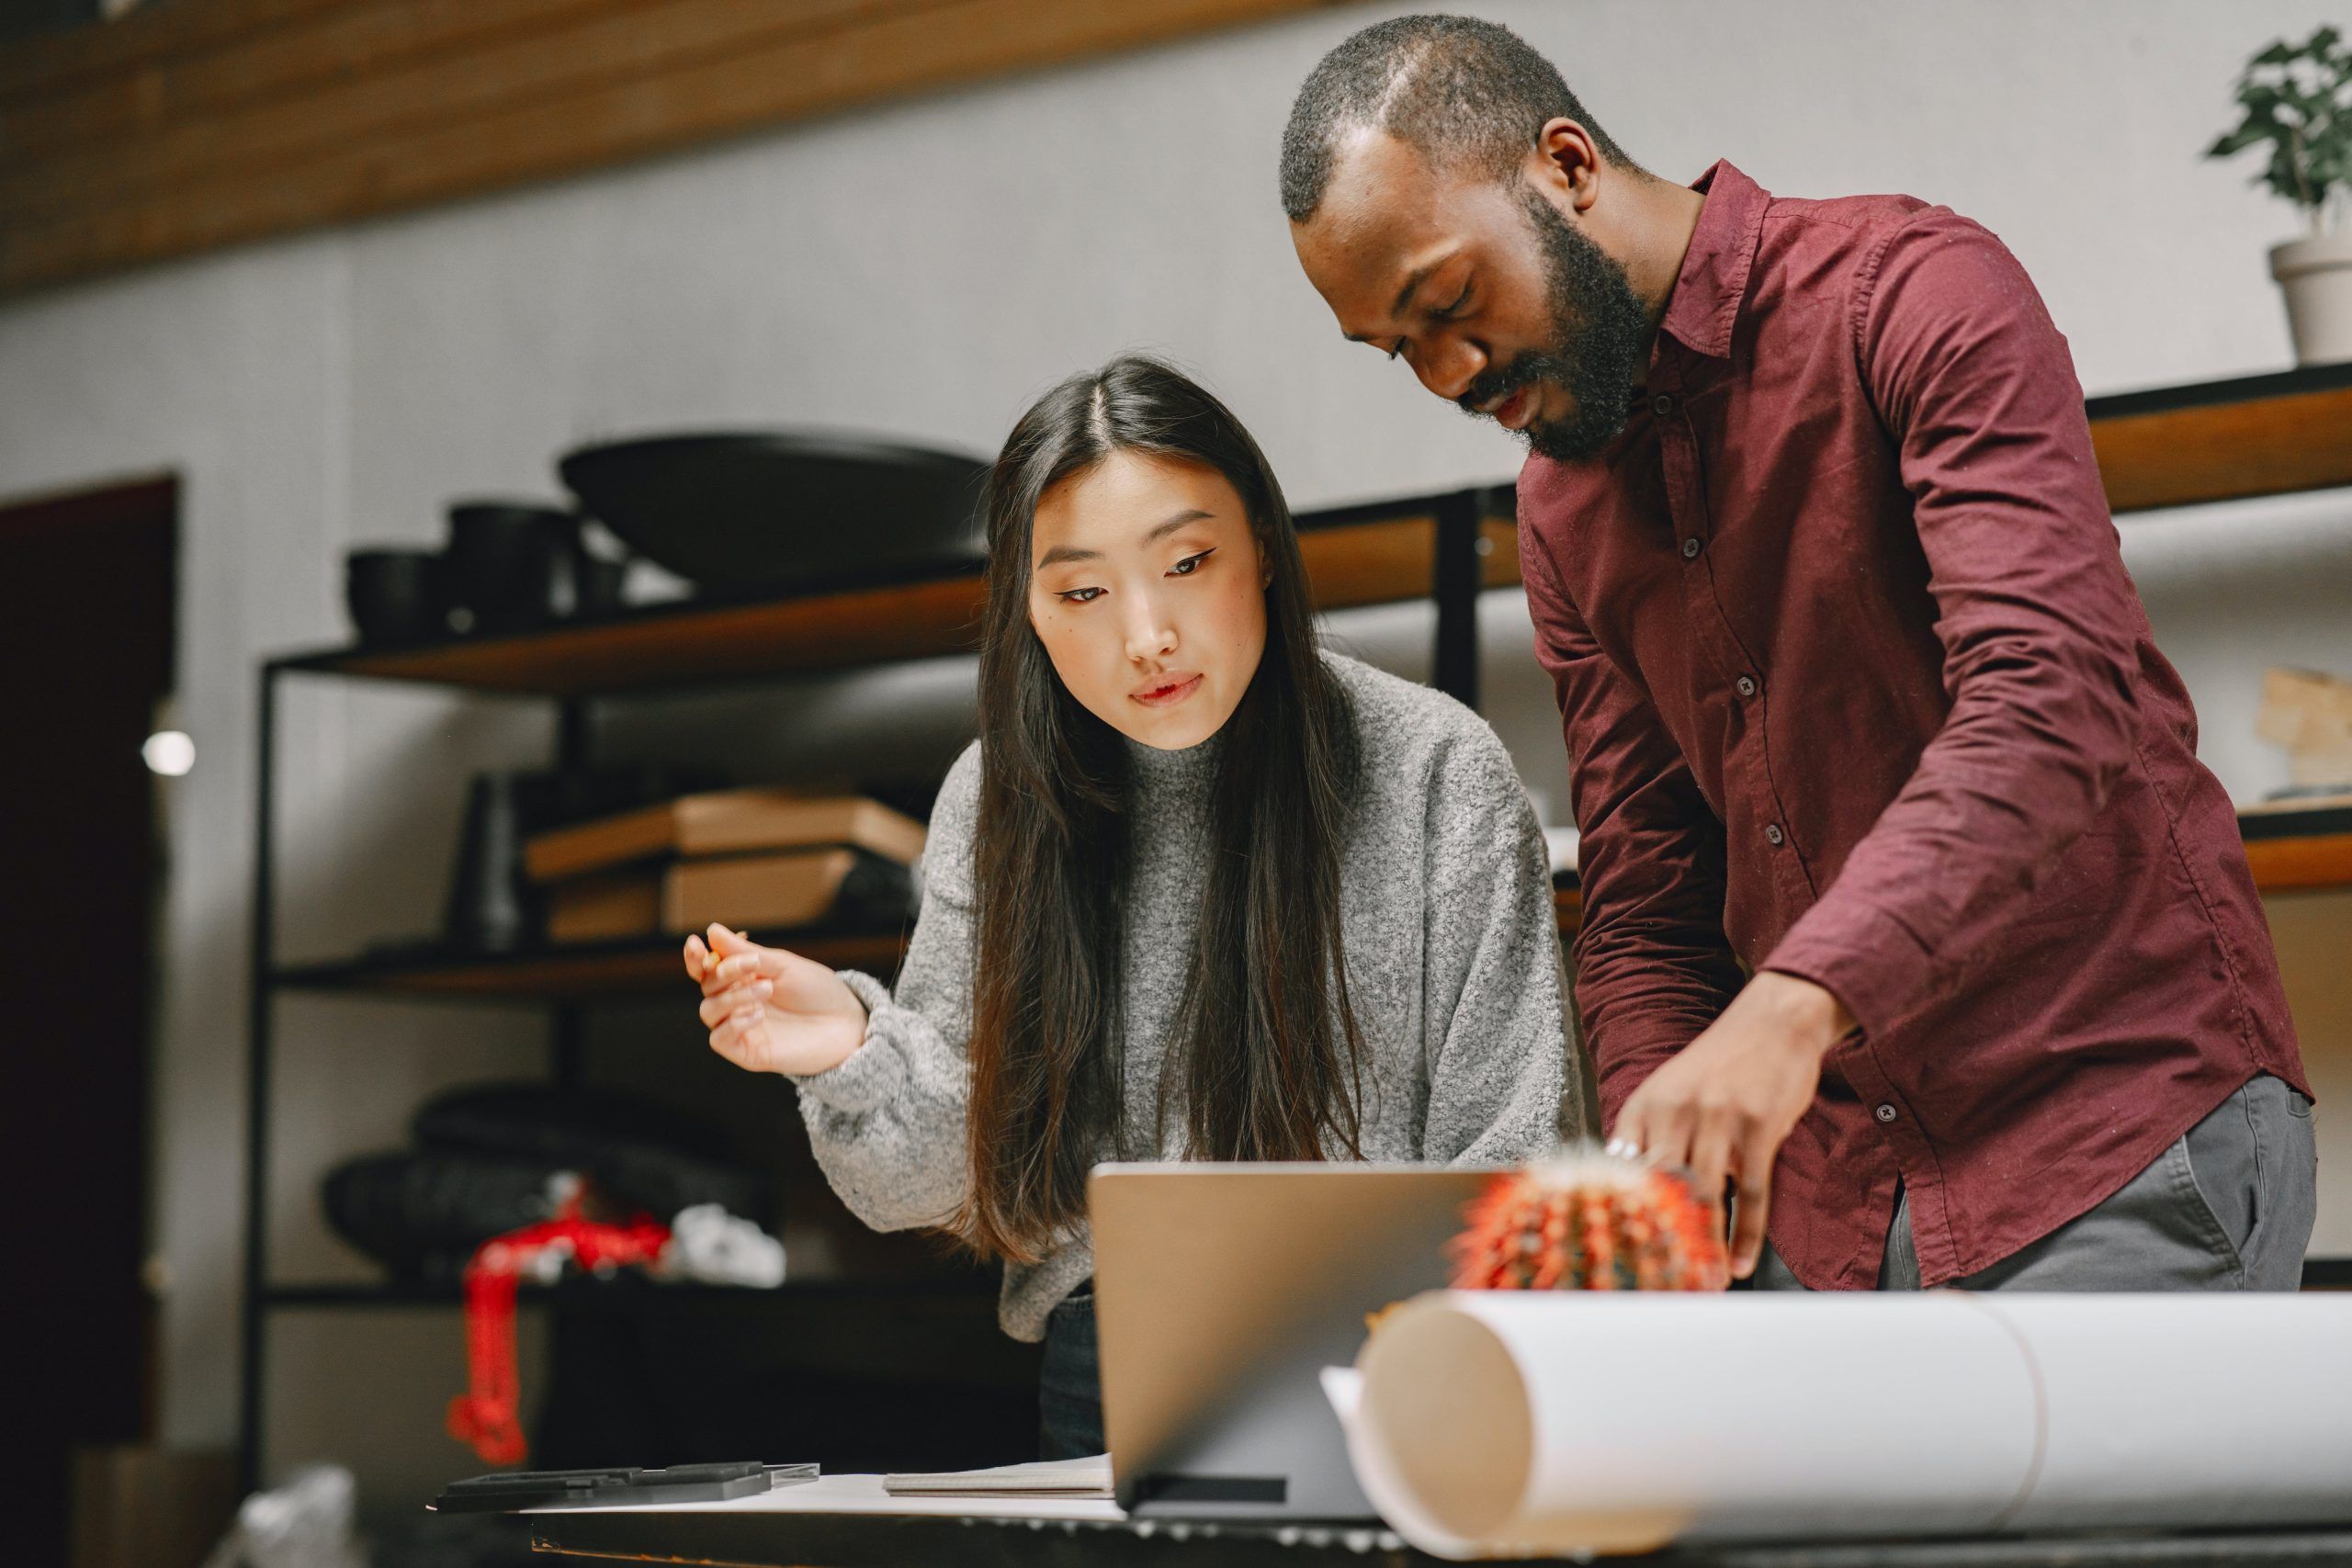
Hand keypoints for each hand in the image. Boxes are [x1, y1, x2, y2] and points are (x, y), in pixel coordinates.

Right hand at [683, 923, 867, 1077]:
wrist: (847, 1025)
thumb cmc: (818, 992)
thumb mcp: (784, 965)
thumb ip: (746, 952)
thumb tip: (713, 931)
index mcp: (743, 978)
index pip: (707, 968)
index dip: (696, 957)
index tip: (695, 944)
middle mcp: (737, 1002)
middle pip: (706, 986)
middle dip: (723, 972)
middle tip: (752, 966)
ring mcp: (740, 1027)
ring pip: (708, 1011)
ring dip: (731, 997)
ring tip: (765, 990)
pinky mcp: (747, 1051)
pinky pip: (719, 1039)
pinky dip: (732, 1024)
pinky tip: (757, 1014)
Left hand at [1607, 972, 1854, 1278]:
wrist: (1772, 1022)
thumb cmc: (1720, 1065)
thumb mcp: (1669, 1092)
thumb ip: (1649, 1137)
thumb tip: (1627, 1191)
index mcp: (1643, 1108)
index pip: (1620, 1173)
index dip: (1618, 1219)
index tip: (1618, 1257)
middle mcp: (1672, 1114)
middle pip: (1657, 1192)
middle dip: (1657, 1242)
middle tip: (1660, 1283)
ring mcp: (1715, 1120)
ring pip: (1703, 1198)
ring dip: (1701, 1248)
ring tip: (1701, 1283)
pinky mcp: (1758, 1127)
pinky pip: (1749, 1194)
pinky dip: (1744, 1235)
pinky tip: (1738, 1262)